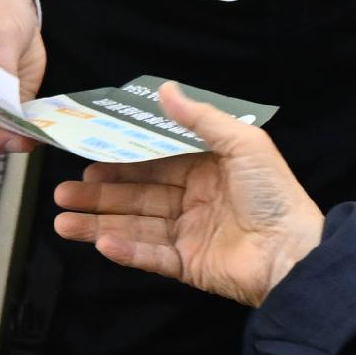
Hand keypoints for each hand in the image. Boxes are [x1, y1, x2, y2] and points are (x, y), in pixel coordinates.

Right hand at [53, 91, 326, 305]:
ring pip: (136, 225)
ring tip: (62, 221)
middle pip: (138, 194)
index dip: (121, 160)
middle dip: (100, 193)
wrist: (294, 254)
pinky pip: (151, 256)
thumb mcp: (242, 145)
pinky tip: (100, 241)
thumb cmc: (274, 194)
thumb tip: (165, 89)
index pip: (155, 162)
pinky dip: (125, 250)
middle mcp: (195, 200)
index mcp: (207, 169)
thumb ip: (200, 119)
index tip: (87, 156)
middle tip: (63, 191)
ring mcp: (190, 234)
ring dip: (99, 222)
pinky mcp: (189, 265)